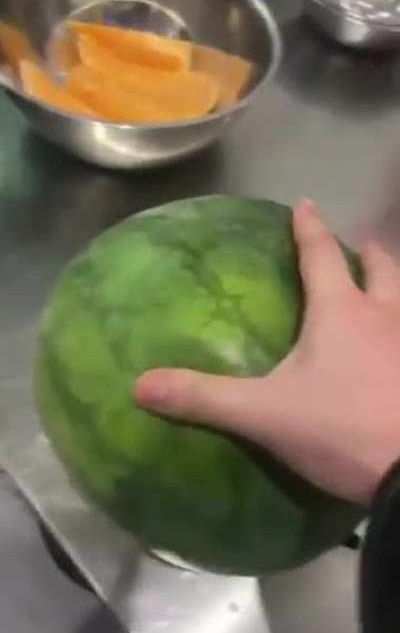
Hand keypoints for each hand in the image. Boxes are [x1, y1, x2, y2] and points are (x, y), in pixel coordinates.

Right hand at [135, 200, 399, 505]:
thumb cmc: (341, 428)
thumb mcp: (265, 415)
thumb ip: (205, 398)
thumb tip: (140, 386)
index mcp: (341, 313)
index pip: (321, 255)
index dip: (310, 228)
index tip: (305, 203)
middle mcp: (384, 318)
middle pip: (382, 271)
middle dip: (369, 254)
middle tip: (361, 245)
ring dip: (394, 288)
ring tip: (384, 289)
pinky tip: (393, 351)